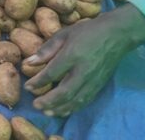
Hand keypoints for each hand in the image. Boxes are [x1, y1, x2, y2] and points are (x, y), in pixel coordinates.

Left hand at [24, 4, 144, 116]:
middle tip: (35, 105)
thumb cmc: (87, 32)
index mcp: (72, 56)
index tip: (27, 87)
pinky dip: (74, 107)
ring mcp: (93, 80)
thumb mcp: (63, 34)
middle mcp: (83, 71)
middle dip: (49, 101)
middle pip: (65, 91)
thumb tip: (29, 62)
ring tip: (47, 112)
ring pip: (76, 100)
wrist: (116, 35)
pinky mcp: (100, 85)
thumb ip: (46, 49)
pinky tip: (64, 110)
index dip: (38, 82)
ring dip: (61, 108)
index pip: (52, 73)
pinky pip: (86, 100)